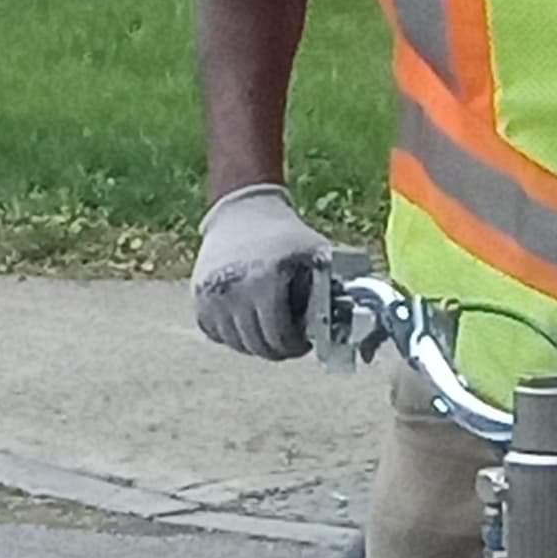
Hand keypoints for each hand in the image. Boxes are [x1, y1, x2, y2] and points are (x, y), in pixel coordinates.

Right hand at [193, 186, 328, 359]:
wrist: (243, 209)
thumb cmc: (286, 234)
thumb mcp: (316, 254)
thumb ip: (335, 288)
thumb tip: (359, 323)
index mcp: (264, 281)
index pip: (279, 337)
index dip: (296, 346)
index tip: (304, 341)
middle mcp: (233, 290)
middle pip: (257, 345)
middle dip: (279, 348)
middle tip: (290, 340)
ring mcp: (210, 294)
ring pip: (236, 344)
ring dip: (256, 343)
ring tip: (270, 328)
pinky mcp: (197, 295)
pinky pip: (215, 333)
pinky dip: (231, 334)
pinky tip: (247, 321)